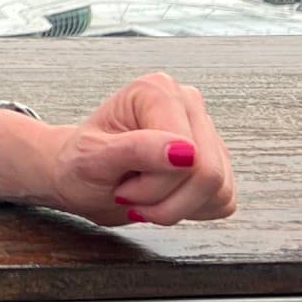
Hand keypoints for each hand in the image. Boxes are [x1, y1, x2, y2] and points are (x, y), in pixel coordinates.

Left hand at [0, 71, 237, 228]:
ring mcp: (207, 133)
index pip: (187, 154)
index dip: (154, 183)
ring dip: (174, 207)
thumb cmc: (79, 163)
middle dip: (164, 199)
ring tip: (143, 192)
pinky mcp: (217, 162)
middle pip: (208, 173)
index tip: (121, 182)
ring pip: (218, 190)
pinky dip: (190, 211)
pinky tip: (164, 196)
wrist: (81, 178)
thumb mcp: (93, 158)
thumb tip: (185, 151)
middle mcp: (188, 104)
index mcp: (157, 91)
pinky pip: (223, 200)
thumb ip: (136, 150)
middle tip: (129, 192)